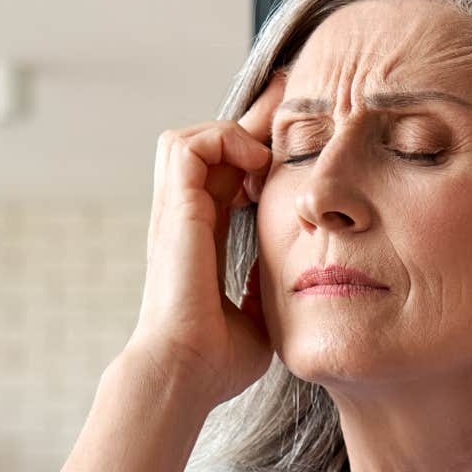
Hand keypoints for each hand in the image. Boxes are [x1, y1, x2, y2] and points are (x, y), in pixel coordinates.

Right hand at [124, 72, 285, 406]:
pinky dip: (223, 140)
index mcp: (202, 240)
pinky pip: (190, 145)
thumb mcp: (258, 314)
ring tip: (266, 152)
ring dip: (231, 132)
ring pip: (190, 138)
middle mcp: (184, 219)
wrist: (186, 372)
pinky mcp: (175, 210)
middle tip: (291, 98)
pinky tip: (256, 164)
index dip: (254, 151)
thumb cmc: (217, 360)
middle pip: (210, 146)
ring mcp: (175, 212)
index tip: (292, 137)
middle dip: (252, 120)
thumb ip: (269, 288)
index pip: (225, 176)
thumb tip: (296, 279)